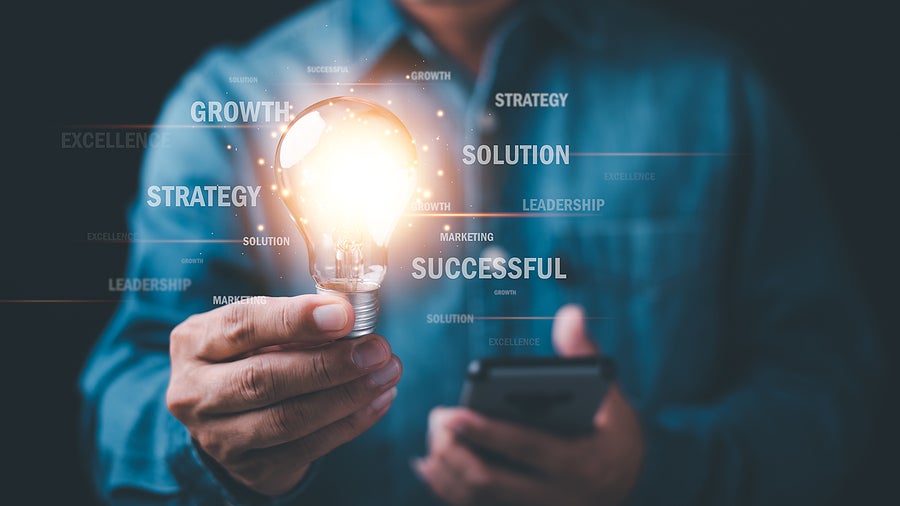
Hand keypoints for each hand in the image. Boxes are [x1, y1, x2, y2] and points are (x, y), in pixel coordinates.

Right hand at [166, 295, 400, 494]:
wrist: (222, 416)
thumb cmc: (246, 356)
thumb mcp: (253, 330)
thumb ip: (291, 321)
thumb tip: (345, 315)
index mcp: (194, 343)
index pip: (242, 326)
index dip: (295, 319)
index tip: (344, 314)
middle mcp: (195, 392)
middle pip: (264, 379)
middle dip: (328, 364)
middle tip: (376, 349)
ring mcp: (218, 437)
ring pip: (288, 419)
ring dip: (347, 396)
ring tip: (386, 373)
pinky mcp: (250, 467)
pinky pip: (307, 447)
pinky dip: (350, 423)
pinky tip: (378, 400)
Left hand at [415, 304, 642, 505]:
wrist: (631, 480)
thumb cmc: (613, 429)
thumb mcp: (611, 395)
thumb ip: (585, 355)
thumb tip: (571, 313)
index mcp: (583, 463)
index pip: (529, 449)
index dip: (488, 432)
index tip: (453, 414)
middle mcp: (559, 497)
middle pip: (492, 480)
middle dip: (455, 449)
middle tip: (437, 419)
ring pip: (478, 498)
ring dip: (447, 468)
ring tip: (433, 436)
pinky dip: (448, 487)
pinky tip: (429, 464)